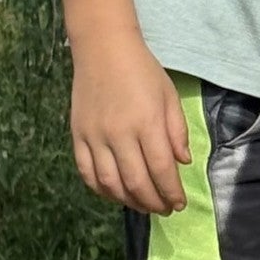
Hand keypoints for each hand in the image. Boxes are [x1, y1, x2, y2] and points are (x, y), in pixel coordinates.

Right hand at [70, 34, 190, 214]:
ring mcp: (94, 137)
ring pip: (110, 183)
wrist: (104, 49)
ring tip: (143, 206)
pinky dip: (101, 190)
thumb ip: (177, 132)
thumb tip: (182, 163)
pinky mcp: (77, 136)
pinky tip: (115, 194)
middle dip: (153, 202)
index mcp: (146, 123)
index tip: (179, 204)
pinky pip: (86, 172)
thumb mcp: (169, 97)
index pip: (161, 169)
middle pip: (136, 182)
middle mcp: (119, 134)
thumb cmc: (143, 71)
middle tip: (164, 210)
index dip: (171, 192)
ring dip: (128, 201)